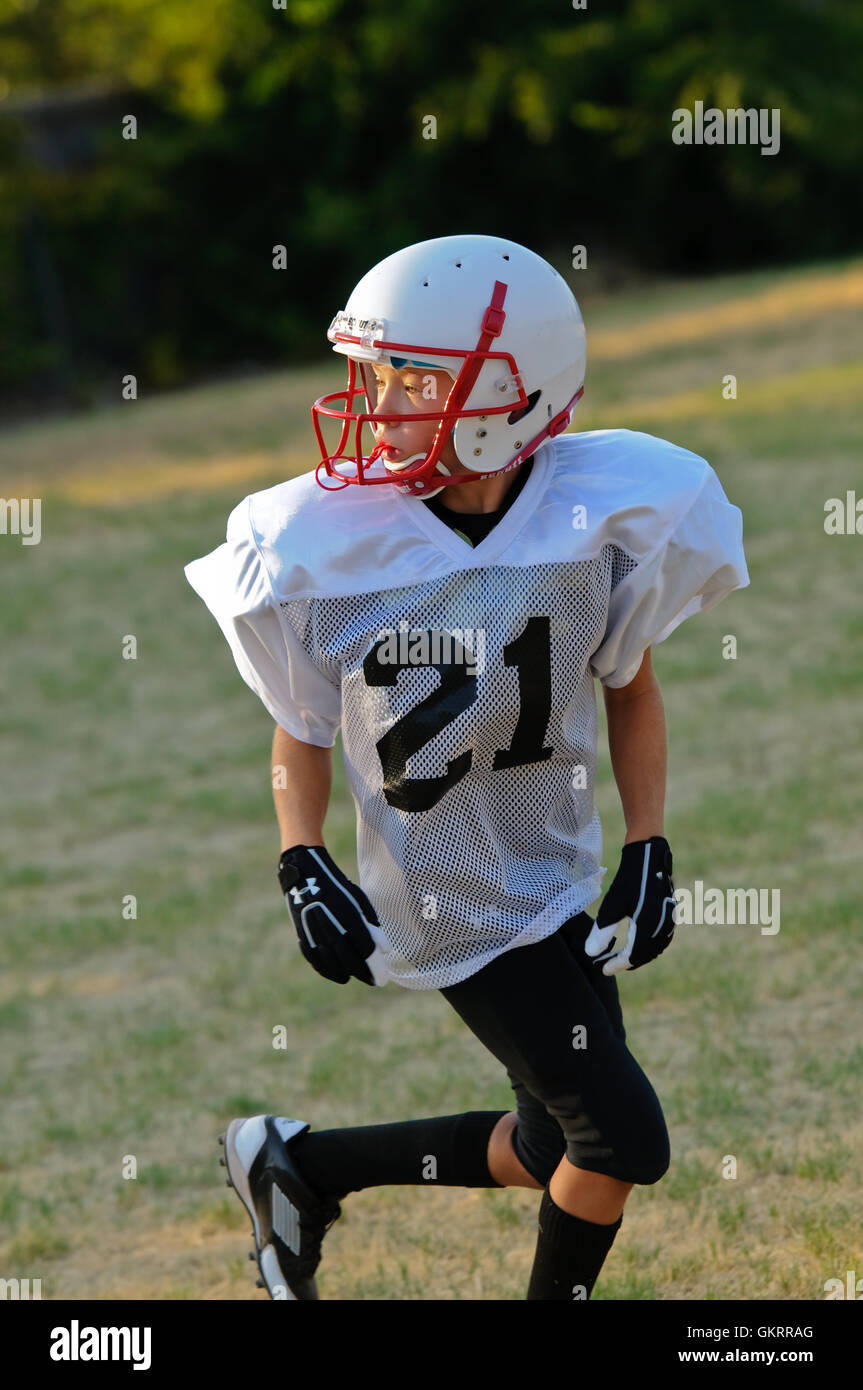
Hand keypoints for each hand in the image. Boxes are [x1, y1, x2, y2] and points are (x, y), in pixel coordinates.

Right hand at [277, 844, 388, 985]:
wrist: (306, 876)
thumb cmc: (338, 888)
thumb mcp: (359, 901)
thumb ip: (372, 925)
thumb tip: (384, 949)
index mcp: (348, 916)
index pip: (365, 949)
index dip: (376, 966)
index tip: (384, 977)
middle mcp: (331, 927)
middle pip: (349, 959)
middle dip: (364, 973)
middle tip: (374, 980)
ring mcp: (315, 932)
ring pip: (332, 963)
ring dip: (346, 973)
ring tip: (357, 978)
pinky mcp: (303, 935)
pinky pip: (315, 960)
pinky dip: (327, 971)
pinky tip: (339, 975)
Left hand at [584, 836, 675, 975]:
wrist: (649, 857)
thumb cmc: (629, 880)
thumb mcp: (611, 906)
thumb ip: (602, 931)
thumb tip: (590, 953)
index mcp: (648, 927)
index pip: (632, 956)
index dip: (617, 965)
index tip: (603, 970)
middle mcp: (662, 927)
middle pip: (646, 955)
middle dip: (628, 963)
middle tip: (610, 966)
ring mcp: (670, 921)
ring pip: (656, 948)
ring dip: (640, 956)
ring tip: (624, 958)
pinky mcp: (672, 914)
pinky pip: (662, 939)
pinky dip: (650, 947)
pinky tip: (640, 944)